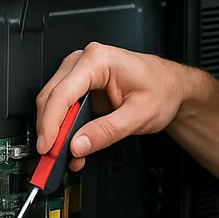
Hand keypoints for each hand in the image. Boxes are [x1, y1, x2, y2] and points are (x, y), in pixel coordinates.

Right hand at [36, 43, 193, 169]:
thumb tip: (78, 144)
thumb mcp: (139, 115)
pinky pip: (63, 107)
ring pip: (52, 102)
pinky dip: (63, 128)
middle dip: (49, 130)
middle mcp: (85, 61)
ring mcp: (80, 72)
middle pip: (51, 97)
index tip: (47, 147)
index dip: (50, 124)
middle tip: (52, 156)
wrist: (171, 87)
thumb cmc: (161, 90)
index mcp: (98, 60)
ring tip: (64, 155)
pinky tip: (72, 146)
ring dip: (55, 130)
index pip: (62, 94)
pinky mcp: (80, 85)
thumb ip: (107, 131)